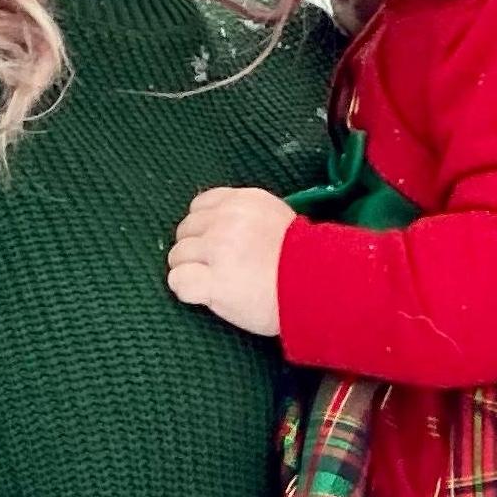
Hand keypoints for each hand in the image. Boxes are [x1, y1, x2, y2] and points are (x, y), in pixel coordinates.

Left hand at [167, 186, 295, 336]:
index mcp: (244, 201)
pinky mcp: (213, 282)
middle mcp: (227, 220)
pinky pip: (178, 281)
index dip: (204, 228)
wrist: (319, 288)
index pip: (200, 205)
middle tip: (216, 268)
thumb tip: (215, 225)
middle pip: (185, 230)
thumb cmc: (302, 260)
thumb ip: (245, 216)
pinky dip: (186, 290)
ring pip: (178, 256)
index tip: (217, 244)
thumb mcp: (277, 218)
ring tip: (214, 284)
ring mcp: (218, 249)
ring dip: (190, 271)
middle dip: (196, 249)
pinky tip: (204, 295)